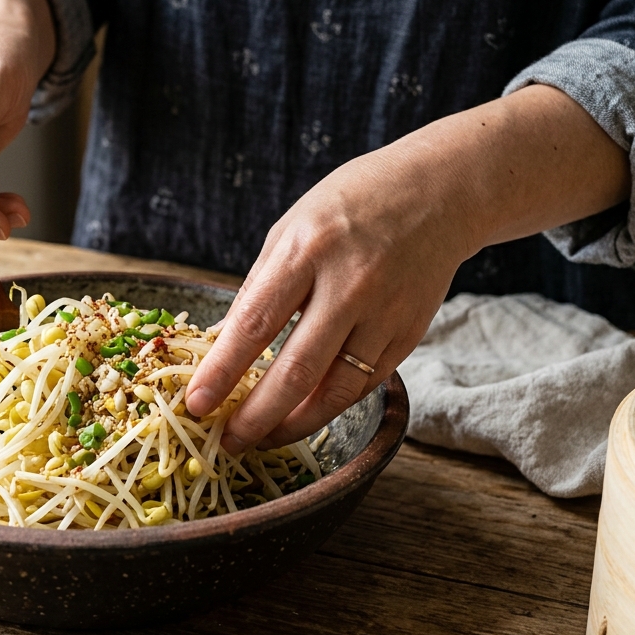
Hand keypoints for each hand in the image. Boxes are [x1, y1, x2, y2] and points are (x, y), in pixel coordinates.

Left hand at [185, 85, 632, 454]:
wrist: (438, 192)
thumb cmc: (349, 206)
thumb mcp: (291, 229)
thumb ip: (261, 288)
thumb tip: (224, 347)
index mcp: (308, 250)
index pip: (255, 325)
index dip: (222, 372)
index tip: (196, 405)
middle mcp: (350, 285)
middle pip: (297, 371)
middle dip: (256, 417)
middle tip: (227, 442)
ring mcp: (385, 313)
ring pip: (335, 391)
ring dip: (293, 423)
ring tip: (261, 438)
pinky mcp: (409, 334)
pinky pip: (363, 384)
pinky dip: (329, 405)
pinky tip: (302, 414)